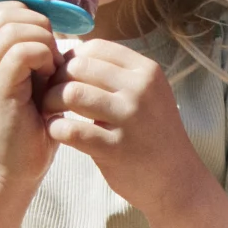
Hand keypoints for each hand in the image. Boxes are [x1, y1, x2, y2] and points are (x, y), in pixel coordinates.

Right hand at [0, 2, 67, 192]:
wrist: (13, 170)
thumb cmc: (28, 125)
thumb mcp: (29, 79)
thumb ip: (32, 49)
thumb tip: (53, 21)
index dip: (27, 16)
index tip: (44, 43)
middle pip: (6, 12)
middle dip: (39, 27)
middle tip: (51, 58)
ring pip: (14, 28)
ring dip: (43, 43)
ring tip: (50, 70)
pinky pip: (22, 52)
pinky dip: (44, 58)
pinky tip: (49, 80)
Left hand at [42, 36, 207, 209]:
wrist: (177, 180)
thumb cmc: (153, 135)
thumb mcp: (147, 95)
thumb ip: (116, 75)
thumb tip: (72, 56)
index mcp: (147, 71)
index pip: (96, 47)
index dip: (71, 58)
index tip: (64, 76)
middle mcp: (140, 90)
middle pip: (79, 66)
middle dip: (56, 79)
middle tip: (50, 95)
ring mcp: (130, 119)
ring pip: (71, 93)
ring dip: (51, 102)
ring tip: (50, 112)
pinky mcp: (116, 148)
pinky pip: (71, 130)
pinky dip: (56, 128)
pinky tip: (56, 131)